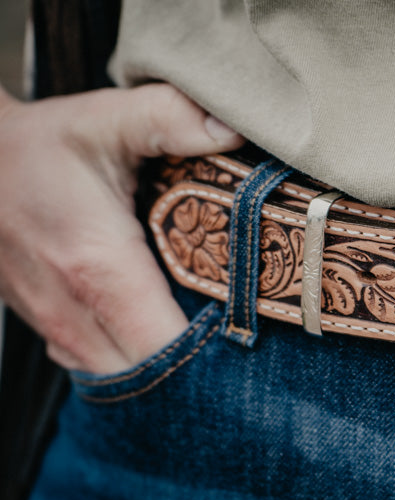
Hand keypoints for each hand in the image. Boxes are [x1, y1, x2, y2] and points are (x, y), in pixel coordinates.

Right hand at [0, 84, 241, 373]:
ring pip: (124, 382)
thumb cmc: (37, 144)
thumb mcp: (105, 118)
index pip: (164, 346)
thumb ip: (171, 118)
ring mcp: (58, 329)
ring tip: (215, 343)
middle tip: (246, 344)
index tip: (252, 335)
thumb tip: (235, 128)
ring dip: (170, 372)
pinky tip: (168, 337)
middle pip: (151, 377)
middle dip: (202, 370)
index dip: (213, 352)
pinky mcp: (51, 333)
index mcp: (98, 265)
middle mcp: (74, 311)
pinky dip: (138, 365)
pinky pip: (102, 370)